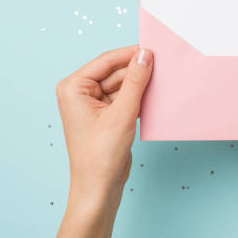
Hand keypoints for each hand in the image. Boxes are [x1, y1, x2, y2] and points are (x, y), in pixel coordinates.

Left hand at [56, 45, 152, 208]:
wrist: (99, 188)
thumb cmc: (100, 155)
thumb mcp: (122, 113)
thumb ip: (135, 81)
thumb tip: (145, 55)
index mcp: (73, 87)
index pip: (106, 61)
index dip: (130, 54)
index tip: (153, 49)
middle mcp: (80, 93)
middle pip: (115, 72)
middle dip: (138, 70)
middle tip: (163, 65)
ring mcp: (93, 104)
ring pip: (122, 85)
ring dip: (140, 84)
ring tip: (162, 80)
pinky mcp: (106, 116)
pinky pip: (125, 98)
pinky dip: (139, 97)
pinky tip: (155, 95)